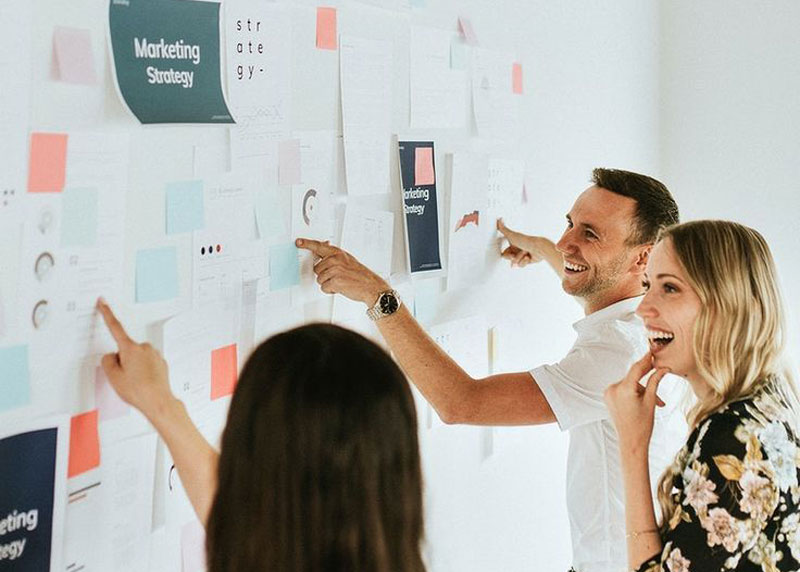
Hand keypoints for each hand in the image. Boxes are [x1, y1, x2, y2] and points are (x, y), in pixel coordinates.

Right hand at [96, 298, 173, 419]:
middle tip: (125, 378)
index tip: (103, 302)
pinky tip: (144, 382)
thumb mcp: (113, 377)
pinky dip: (142, 371)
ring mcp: (155, 354)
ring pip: (136, 358)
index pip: (115, 327)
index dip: (107, 314)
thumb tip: (113, 356)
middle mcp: (145, 347)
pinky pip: (146, 364)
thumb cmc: (138, 390)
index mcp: (131, 348)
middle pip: (125, 350)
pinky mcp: (161, 362)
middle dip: (122, 361)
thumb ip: (108, 361)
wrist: (158, 401)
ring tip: (136, 382)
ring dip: (133, 367)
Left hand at [295, 238, 389, 305]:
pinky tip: (340, 287)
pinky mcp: (335, 281)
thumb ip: (334, 256)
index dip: (307, 244)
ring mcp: (335, 270)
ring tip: (340, 282)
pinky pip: (324, 288)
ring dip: (328, 283)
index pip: (319, 246)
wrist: (371, 286)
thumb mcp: (347, 260)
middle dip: (324, 275)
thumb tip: (322, 251)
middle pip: (316, 269)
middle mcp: (335, 259)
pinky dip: (331, 290)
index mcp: (338, 253)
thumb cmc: (360, 274)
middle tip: (337, 276)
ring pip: (319, 279)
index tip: (298, 242)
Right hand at [497, 218, 548, 267]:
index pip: (505, 253)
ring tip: (525, 254)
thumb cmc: (527, 241)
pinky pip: (521, 265)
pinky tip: (528, 257)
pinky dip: (524, 261)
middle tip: (516, 255)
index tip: (509, 252)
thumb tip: (499, 220)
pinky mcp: (526, 260)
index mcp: (513, 243)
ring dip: (520, 259)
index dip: (506, 254)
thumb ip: (503, 229)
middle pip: (509, 258)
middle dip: (513, 258)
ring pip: (515, 262)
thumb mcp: (512, 235)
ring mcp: (522, 255)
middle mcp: (517, 249)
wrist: (539, 248)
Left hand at [604, 352, 668, 453]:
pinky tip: (644, 400)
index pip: (636, 368)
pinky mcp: (608, 397)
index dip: (646, 359)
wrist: (631, 442)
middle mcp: (613, 389)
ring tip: (656, 402)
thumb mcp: (651, 402)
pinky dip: (634, 391)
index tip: (653, 351)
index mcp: (623, 389)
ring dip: (642, 389)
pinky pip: (624, 388)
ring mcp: (608, 393)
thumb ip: (655, 381)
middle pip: (633, 377)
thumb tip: (663, 368)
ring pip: (630, 383)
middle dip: (648, 379)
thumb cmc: (643, 425)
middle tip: (661, 370)